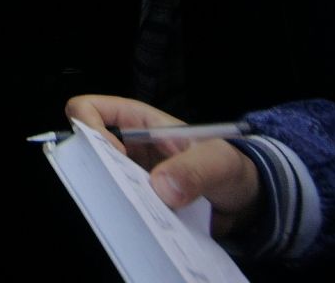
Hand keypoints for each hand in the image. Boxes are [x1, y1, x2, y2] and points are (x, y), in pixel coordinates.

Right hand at [65, 95, 261, 235]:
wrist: (246, 203)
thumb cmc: (232, 169)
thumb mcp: (220, 162)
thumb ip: (195, 169)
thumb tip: (162, 187)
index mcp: (139, 121)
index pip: (90, 109)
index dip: (91, 128)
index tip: (114, 156)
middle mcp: (129, 147)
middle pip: (88, 148)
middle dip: (96, 168)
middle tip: (119, 190)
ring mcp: (132, 175)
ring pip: (101, 180)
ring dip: (112, 195)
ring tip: (136, 209)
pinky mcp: (139, 201)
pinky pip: (120, 205)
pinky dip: (127, 215)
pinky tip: (145, 224)